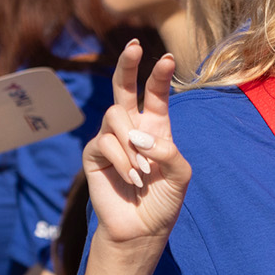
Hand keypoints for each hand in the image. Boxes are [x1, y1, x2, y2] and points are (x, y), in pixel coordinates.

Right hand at [83, 43, 187, 261]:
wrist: (142, 229)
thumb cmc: (164, 201)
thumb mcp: (180, 174)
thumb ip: (168, 150)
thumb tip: (141, 137)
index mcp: (156, 128)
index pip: (156, 95)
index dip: (160, 76)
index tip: (169, 58)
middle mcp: (131, 128)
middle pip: (123, 88)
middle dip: (128, 66)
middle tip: (135, 46)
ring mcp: (110, 139)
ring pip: (115, 116)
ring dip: (132, 142)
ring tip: (144, 172)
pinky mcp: (94, 155)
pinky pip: (106, 142)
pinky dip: (123, 159)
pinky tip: (133, 179)